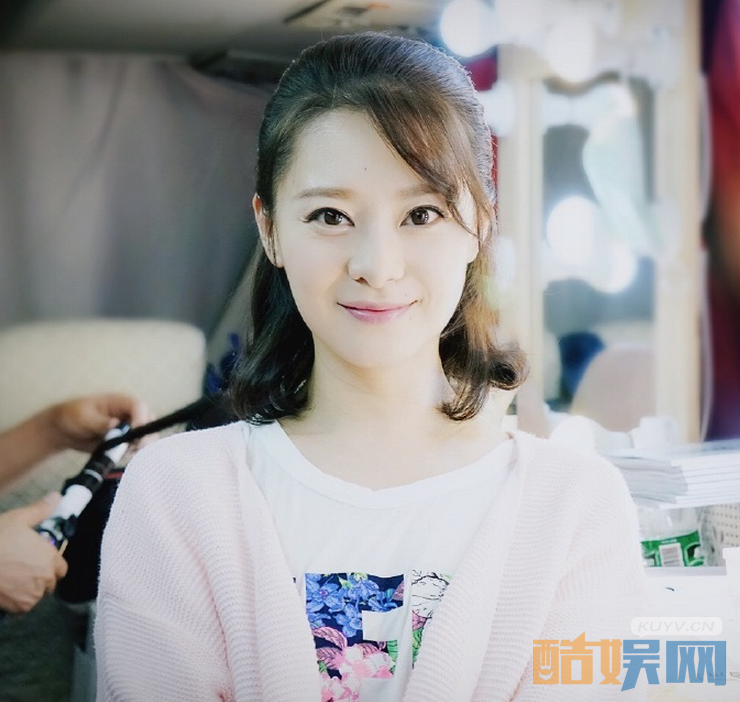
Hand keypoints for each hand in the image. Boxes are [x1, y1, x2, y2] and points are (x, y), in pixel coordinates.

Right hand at [0, 493, 67, 613]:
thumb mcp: (18, 519)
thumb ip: (40, 510)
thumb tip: (56, 497)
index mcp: (50, 557)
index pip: (62, 567)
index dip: (51, 563)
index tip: (39, 559)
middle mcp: (45, 578)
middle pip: (50, 582)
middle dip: (40, 576)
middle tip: (22, 568)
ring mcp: (32, 595)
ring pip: (36, 594)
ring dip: (29, 588)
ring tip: (12, 577)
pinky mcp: (18, 608)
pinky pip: (23, 606)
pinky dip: (17, 600)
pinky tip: (6, 588)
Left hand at [48, 393, 153, 452]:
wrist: (64, 431)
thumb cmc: (72, 416)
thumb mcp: (83, 417)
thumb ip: (100, 422)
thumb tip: (116, 425)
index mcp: (120, 402)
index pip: (139, 407)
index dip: (141, 419)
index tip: (135, 434)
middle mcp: (128, 414)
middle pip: (149, 420)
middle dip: (146, 434)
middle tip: (136, 446)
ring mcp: (128, 428)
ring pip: (146, 435)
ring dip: (140, 445)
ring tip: (125, 451)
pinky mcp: (124, 440)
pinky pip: (136, 446)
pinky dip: (133, 452)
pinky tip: (121, 454)